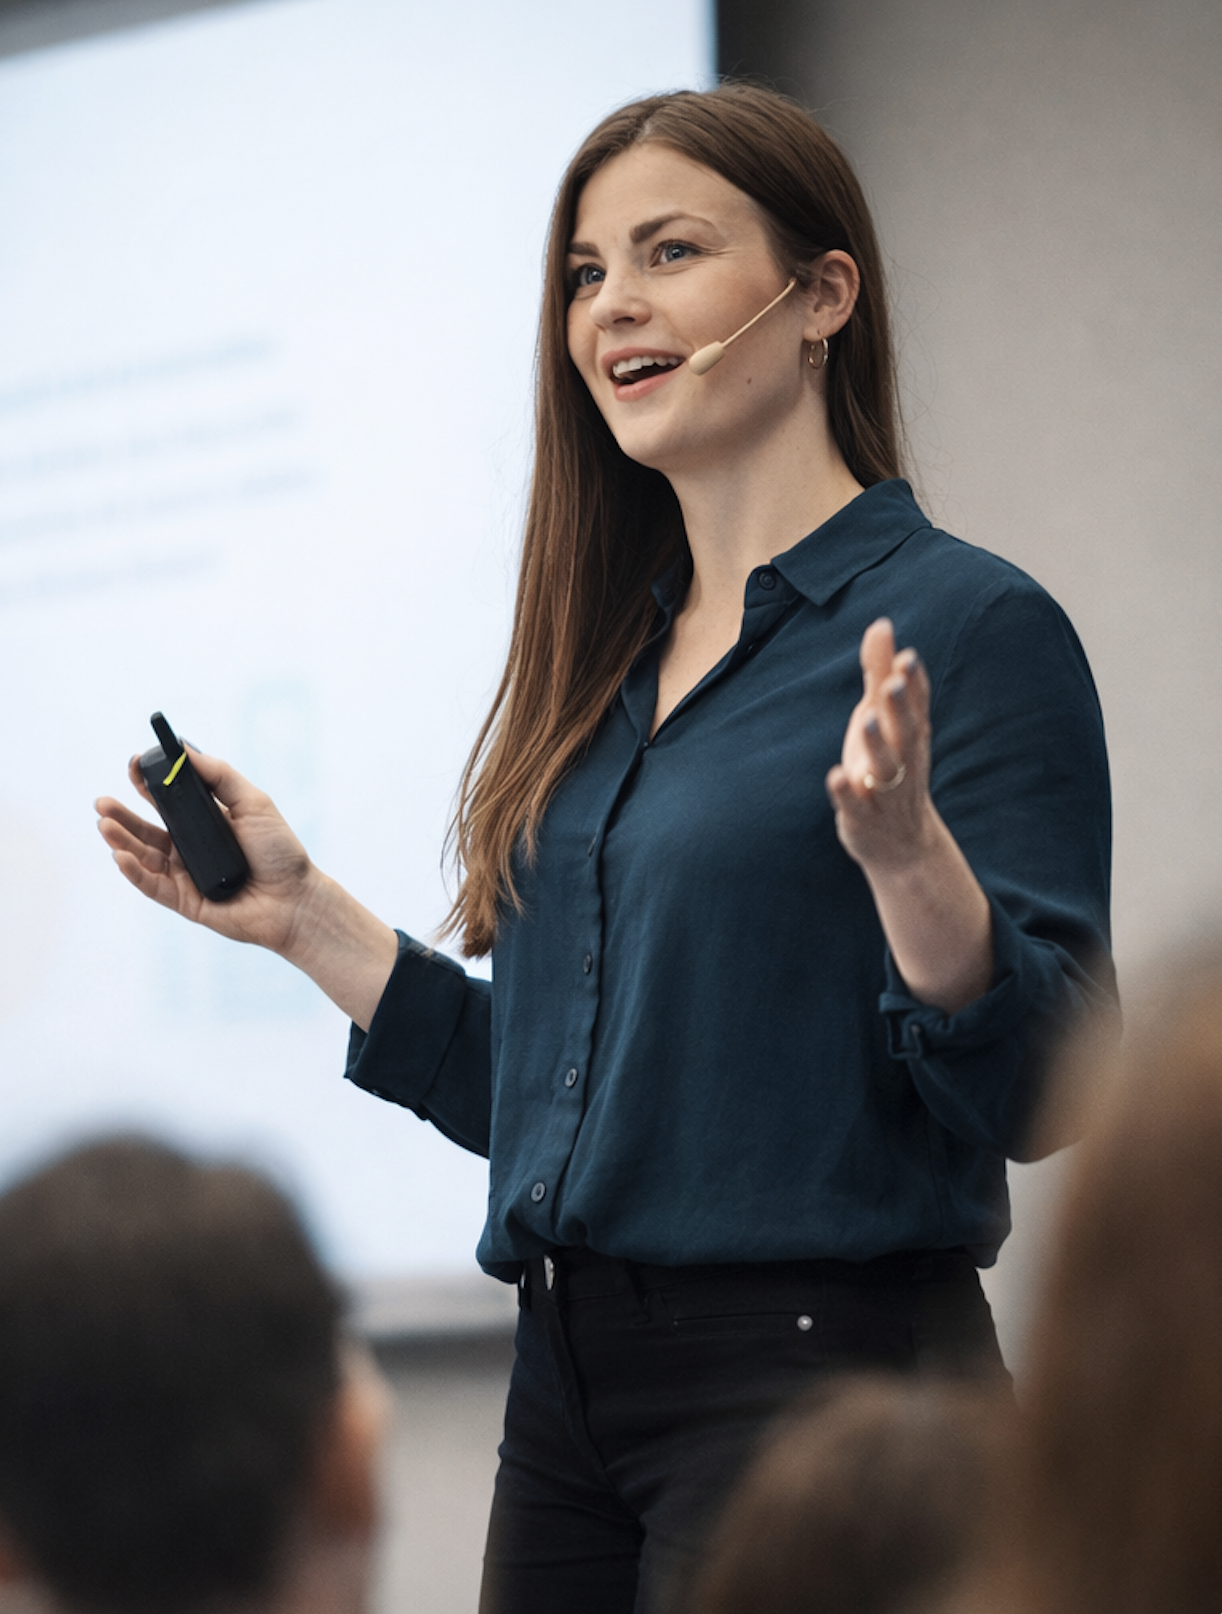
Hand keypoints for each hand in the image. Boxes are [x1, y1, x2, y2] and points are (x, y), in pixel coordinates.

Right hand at [95, 746, 316, 956]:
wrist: (296, 898)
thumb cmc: (281, 851)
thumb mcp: (254, 803)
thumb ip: (220, 777)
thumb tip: (185, 750)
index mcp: (204, 823)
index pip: (167, 802)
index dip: (146, 785)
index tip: (133, 765)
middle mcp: (189, 848)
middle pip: (146, 829)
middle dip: (122, 815)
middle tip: (102, 802)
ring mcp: (184, 876)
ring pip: (143, 856)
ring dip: (121, 839)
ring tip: (105, 824)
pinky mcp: (185, 901)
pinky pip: (153, 886)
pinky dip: (134, 872)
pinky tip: (120, 855)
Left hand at [826, 617, 933, 872]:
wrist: (902, 846)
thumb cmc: (889, 767)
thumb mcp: (884, 719)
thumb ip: (880, 672)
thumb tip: (881, 624)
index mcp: (910, 737)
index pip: (917, 707)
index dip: (914, 684)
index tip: (908, 657)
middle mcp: (904, 762)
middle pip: (905, 733)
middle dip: (900, 709)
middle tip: (893, 682)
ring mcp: (884, 792)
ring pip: (884, 769)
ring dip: (877, 745)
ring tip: (865, 720)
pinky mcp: (862, 818)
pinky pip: (855, 806)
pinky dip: (846, 793)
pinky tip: (835, 776)